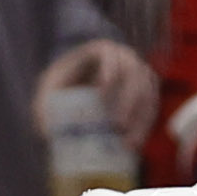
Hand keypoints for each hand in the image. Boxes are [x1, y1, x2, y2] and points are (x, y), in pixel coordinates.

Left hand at [37, 36, 157, 139]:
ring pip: (148, 92)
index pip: (110, 52)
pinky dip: (145, 126)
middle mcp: (124, 58)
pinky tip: (135, 145)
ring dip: (140, 117)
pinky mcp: (145, 94)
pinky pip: (152, 107)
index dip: (109, 69)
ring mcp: (138, 75)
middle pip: (135, 73)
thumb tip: (46, 131)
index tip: (101, 93)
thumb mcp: (48, 92)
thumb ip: (44, 105)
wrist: (76, 93)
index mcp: (99, 51)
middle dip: (129, 100)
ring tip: (128, 143)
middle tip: (118, 125)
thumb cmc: (60, 89)